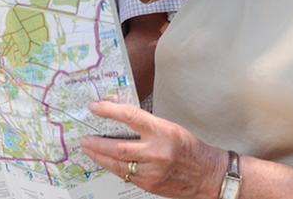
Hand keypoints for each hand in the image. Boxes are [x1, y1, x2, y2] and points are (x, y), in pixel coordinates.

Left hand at [79, 101, 222, 198]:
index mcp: (162, 131)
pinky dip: (112, 167)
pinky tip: (105, 161)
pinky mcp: (149, 185)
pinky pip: (124, 175)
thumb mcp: (169, 127)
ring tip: (89, 149)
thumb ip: (145, 124)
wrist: (208, 174)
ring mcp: (152, 171)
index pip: (129, 117)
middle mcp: (156, 152)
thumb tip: (118, 116)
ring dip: (99, 156)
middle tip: (84, 138)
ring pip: (117, 164)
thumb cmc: (189, 148)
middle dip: (96, 143)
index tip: (95, 107)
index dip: (108, 110)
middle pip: (117, 147)